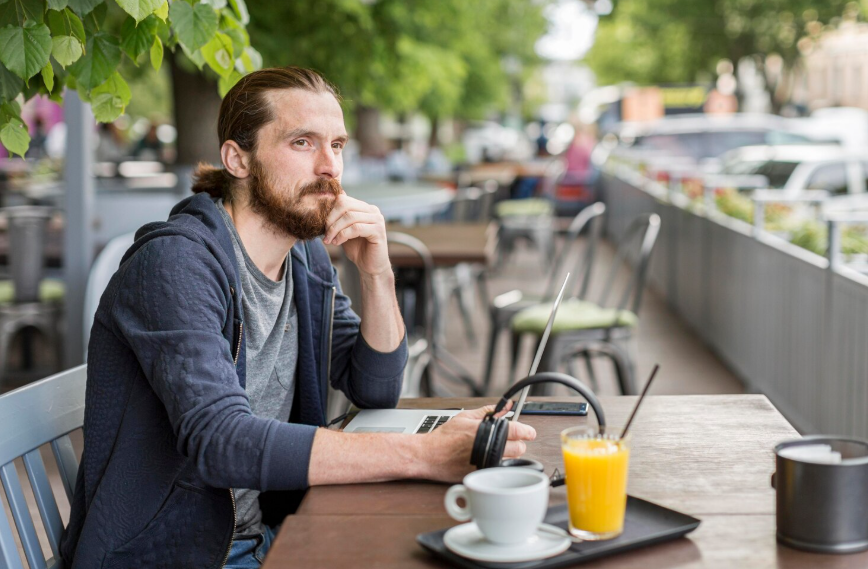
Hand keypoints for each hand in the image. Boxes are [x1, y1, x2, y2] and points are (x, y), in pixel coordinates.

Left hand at [323, 194, 390, 277]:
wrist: (370, 266)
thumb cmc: (357, 249)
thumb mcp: (343, 230)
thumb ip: (337, 219)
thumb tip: (322, 208)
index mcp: (364, 207)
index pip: (343, 199)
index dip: (329, 211)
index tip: (322, 226)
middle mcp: (372, 210)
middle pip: (346, 205)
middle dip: (331, 219)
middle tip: (325, 233)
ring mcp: (377, 220)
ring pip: (350, 217)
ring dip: (335, 229)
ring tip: (330, 240)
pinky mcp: (378, 231)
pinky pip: (356, 228)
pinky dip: (343, 235)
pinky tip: (338, 242)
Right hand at [420, 403, 536, 482]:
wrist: (430, 456)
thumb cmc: (445, 437)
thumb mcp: (466, 417)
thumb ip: (489, 410)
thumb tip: (506, 406)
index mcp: (489, 432)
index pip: (519, 431)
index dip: (527, 431)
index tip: (529, 432)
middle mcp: (491, 449)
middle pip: (520, 448)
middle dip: (517, 443)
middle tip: (509, 440)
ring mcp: (488, 465)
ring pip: (512, 461)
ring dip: (508, 455)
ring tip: (494, 449)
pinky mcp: (484, 476)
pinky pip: (500, 470)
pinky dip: (498, 464)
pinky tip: (486, 459)